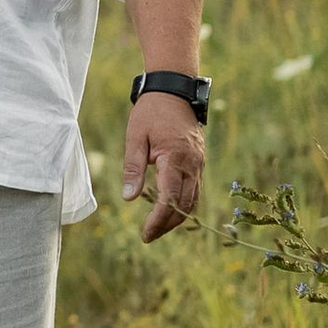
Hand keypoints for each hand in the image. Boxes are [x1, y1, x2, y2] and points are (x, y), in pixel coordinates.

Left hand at [122, 92, 203, 240]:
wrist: (174, 91)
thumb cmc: (151, 112)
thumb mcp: (135, 137)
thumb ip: (133, 168)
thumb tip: (128, 197)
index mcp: (175, 159)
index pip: (169, 199)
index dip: (158, 220)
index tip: (145, 234)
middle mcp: (192, 165)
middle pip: (184, 205)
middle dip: (167, 224)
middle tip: (148, 236)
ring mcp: (198, 164)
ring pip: (192, 200)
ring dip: (177, 217)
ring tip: (157, 228)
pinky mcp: (199, 161)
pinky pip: (194, 189)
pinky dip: (184, 203)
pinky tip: (170, 209)